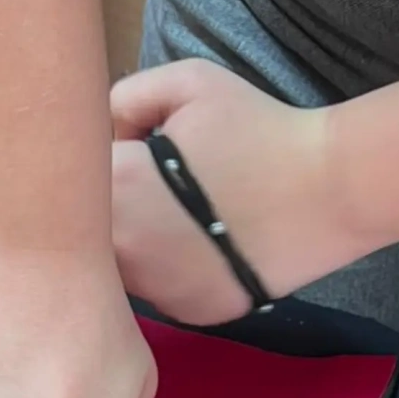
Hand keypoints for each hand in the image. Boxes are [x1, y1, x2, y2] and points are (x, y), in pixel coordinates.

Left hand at [111, 59, 359, 322]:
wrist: (329, 191)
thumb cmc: (259, 129)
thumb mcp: (189, 83)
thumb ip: (125, 98)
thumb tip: (104, 134)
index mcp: (117, 187)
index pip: (69, 178)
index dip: (101, 162)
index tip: (135, 154)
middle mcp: (124, 249)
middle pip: (87, 231)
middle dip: (113, 207)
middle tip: (160, 187)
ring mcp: (156, 290)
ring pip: (120, 268)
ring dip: (136, 245)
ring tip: (182, 217)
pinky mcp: (187, 314)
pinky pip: (160, 292)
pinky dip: (172, 273)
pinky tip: (205, 248)